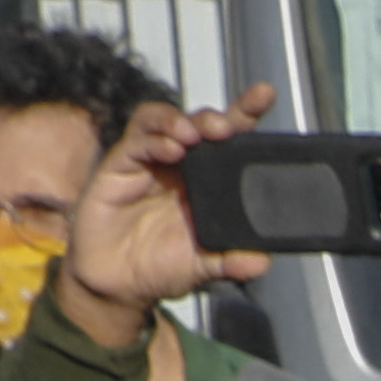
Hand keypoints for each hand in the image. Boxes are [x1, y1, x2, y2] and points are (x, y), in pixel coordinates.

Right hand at [59, 79, 275, 346]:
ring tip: (194, 135)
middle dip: (213, 118)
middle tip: (224, 128)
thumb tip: (261, 261)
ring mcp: (149, 161)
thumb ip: (230, 262)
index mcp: (206, 181)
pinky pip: (136, 141)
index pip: (229, 140)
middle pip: (198, 124)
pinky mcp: (119, 165)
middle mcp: (179, 165)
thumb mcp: (202, 267)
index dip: (245, 114)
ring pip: (164, 122)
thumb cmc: (159, 266)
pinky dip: (154, 139)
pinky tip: (170, 149)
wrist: (116, 284)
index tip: (265, 96)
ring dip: (181, 122)